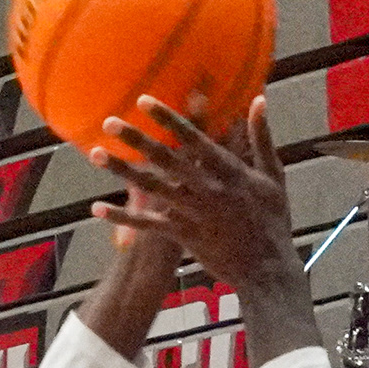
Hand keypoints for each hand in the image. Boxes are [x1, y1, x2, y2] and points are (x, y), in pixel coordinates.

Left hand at [95, 93, 298, 294]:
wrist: (267, 269)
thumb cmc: (273, 219)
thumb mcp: (273, 175)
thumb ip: (262, 137)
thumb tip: (259, 98)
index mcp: (229, 169)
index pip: (195, 137)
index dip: (169, 118)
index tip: (145, 101)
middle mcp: (207, 188)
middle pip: (166, 158)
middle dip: (137, 139)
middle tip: (109, 121)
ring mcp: (193, 212)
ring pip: (151, 188)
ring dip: (122, 171)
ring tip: (95, 154)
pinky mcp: (183, 236)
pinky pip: (147, 225)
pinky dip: (122, 217)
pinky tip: (96, 209)